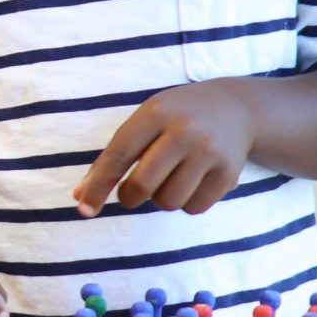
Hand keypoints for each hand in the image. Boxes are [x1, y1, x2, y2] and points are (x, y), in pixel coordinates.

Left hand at [76, 82, 255, 215]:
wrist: (236, 108)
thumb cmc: (175, 118)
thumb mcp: (145, 122)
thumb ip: (113, 156)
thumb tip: (81, 197)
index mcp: (156, 113)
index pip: (119, 155)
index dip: (98, 185)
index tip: (84, 209)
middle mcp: (184, 131)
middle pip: (143, 185)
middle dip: (129, 197)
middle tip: (131, 193)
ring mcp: (210, 152)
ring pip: (168, 201)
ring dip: (160, 200)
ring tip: (168, 180)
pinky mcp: (229, 172)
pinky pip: (194, 208)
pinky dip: (185, 204)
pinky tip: (191, 183)